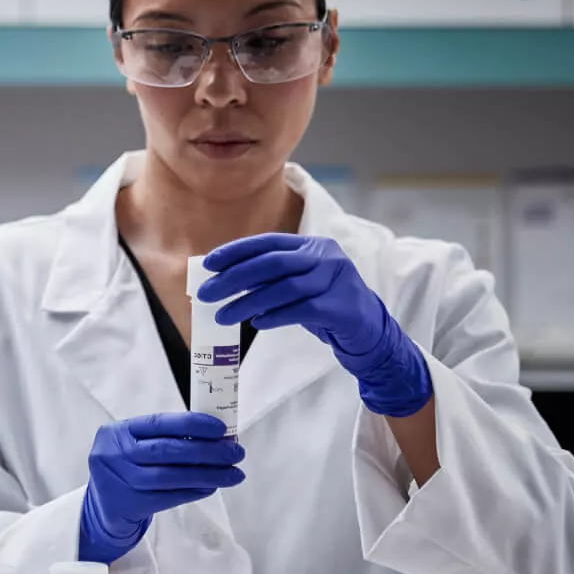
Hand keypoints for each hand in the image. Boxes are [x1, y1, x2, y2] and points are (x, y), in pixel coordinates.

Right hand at [79, 412, 244, 564]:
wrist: (104, 508)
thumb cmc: (128, 468)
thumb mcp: (134, 445)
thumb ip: (165, 437)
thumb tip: (216, 437)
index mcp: (117, 432)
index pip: (158, 423)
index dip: (191, 424)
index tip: (220, 429)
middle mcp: (114, 454)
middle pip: (166, 450)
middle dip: (207, 451)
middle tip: (236, 453)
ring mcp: (120, 481)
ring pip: (170, 476)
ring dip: (207, 474)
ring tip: (233, 474)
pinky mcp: (129, 505)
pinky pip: (169, 497)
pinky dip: (194, 491)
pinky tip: (212, 486)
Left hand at [196, 233, 431, 417]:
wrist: (367, 330)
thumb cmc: (324, 304)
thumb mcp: (297, 284)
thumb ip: (268, 278)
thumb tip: (222, 280)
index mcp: (311, 245)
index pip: (268, 243)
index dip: (236, 252)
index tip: (208, 264)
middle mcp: (325, 257)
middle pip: (272, 263)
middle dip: (234, 278)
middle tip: (206, 294)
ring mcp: (336, 280)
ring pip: (284, 288)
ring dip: (248, 302)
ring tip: (223, 315)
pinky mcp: (341, 307)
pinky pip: (301, 310)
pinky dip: (275, 316)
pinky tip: (256, 323)